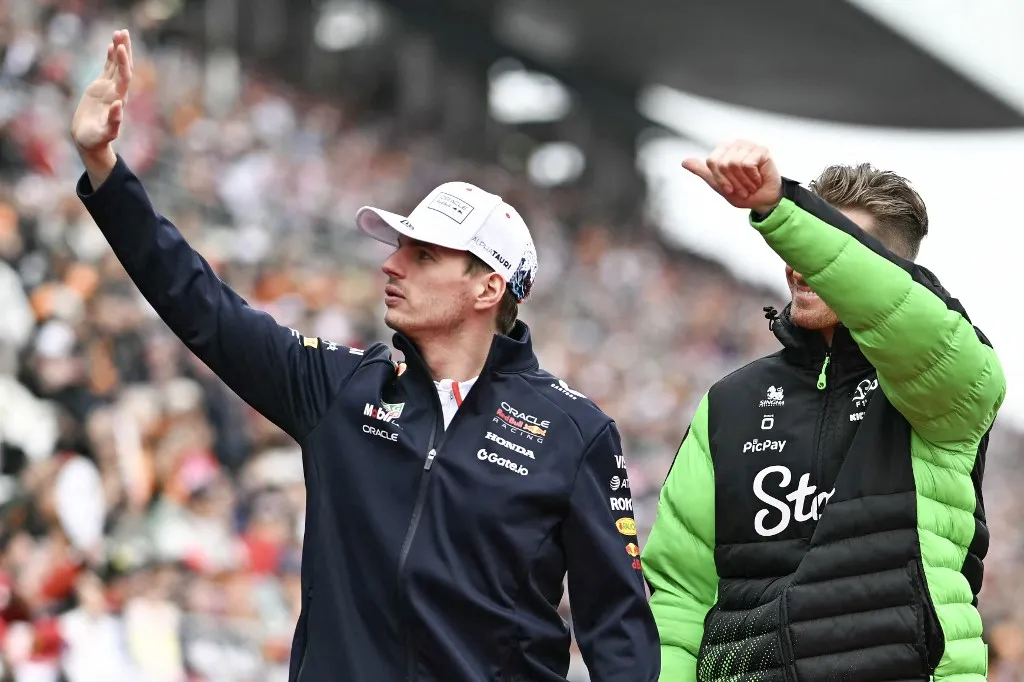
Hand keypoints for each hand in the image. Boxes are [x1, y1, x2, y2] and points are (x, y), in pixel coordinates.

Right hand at [71, 30, 132, 181]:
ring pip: (116, 66)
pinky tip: (111, 46)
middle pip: (123, 68)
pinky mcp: (100, 88)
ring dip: (118, 50)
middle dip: (124, 50)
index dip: (123, 63)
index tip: (120, 47)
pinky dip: (110, 58)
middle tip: (124, 32)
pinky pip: (107, 70)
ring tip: (119, 33)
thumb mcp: (105, 133)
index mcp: (118, 100)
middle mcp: (116, 92)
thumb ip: (114, 122)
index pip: (124, 77)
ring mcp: (109, 89)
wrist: (89, 141)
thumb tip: (119, 105)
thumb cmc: (97, 140)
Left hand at [682, 140, 782, 214]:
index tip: (729, 188)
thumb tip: (684, 162)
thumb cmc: (742, 192)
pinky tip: (758, 179)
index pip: (712, 162)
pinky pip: (749, 164)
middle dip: (732, 182)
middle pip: (723, 163)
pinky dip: (753, 178)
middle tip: (742, 188)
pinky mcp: (761, 150)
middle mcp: (735, 144)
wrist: (762, 201)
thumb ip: (702, 171)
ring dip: (743, 181)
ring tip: (750, 185)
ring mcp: (749, 145)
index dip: (720, 179)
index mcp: (723, 150)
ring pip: (735, 163)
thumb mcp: (717, 184)